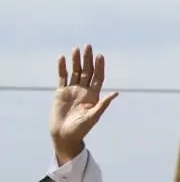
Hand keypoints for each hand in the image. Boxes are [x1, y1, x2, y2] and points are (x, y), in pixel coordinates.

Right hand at [50, 45, 117, 164]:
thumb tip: (116, 93)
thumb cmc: (81, 128)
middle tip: (89, 46)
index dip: (99, 67)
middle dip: (88, 60)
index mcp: (93, 97)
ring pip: (75, 72)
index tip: (100, 56)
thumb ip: (104, 104)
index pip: (98, 78)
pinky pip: (62, 77)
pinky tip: (63, 58)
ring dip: (76, 61)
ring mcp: (72, 91)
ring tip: (77, 49)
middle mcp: (84, 92)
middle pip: (87, 72)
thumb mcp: (94, 116)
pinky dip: (62, 68)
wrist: (65, 135)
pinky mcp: (61, 93)